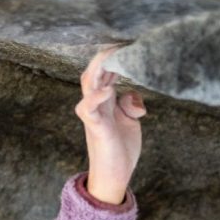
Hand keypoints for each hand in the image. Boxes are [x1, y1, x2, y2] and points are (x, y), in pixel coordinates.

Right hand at [75, 47, 145, 204]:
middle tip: (118, 43)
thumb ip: (131, 104)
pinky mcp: (96, 128)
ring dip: (97, 70)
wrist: (115, 176)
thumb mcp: (131, 121)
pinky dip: (96, 97)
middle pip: (93, 73)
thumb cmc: (121, 149)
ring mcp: (94, 115)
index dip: (113, 58)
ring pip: (87, 85)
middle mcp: (97, 105)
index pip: (104, 73)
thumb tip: (131, 95)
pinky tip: (108, 89)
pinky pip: (89, 109)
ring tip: (109, 56)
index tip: (127, 45)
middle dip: (104, 57)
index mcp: (105, 102)